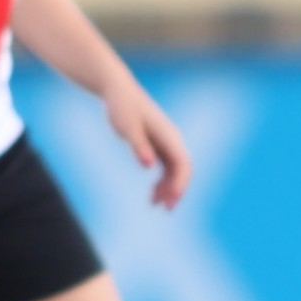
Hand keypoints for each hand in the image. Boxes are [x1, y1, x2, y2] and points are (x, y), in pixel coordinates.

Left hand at [107, 82, 193, 208]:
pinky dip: (161, 181)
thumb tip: (150, 165)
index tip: (171, 200)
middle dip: (176, 190)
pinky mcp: (157, 144)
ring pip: (174, 171)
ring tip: (153, 204)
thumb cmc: (122, 107)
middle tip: (166, 209)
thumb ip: (139, 146)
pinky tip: (151, 193)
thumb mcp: (128, 127)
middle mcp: (171, 139)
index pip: (183, 164)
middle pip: (182, 170)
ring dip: (168, 188)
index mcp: (168, 135)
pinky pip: (166, 167)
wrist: (118, 91)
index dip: (180, 184)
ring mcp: (166, 142)